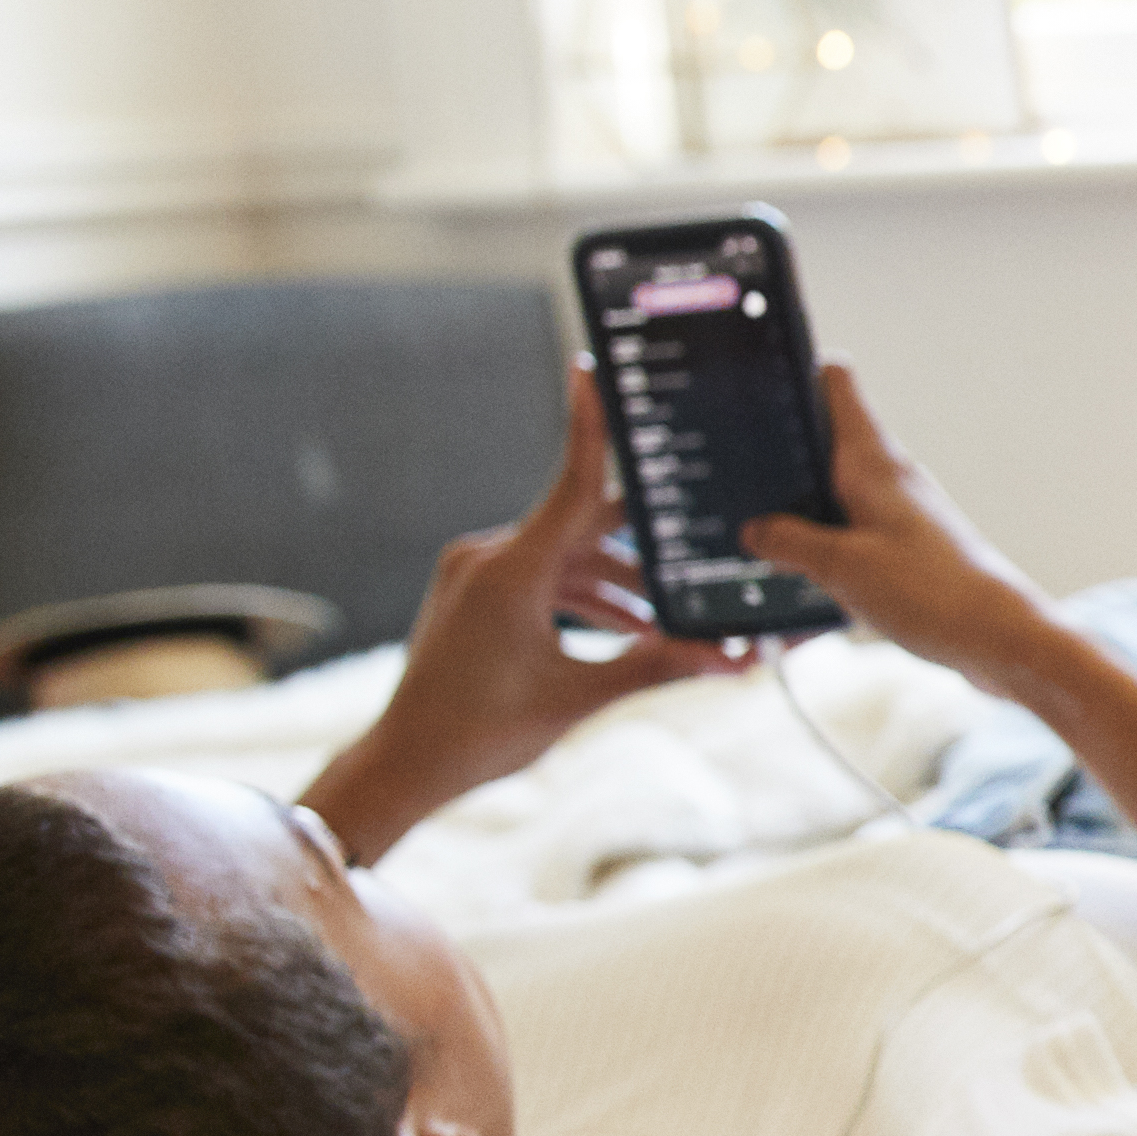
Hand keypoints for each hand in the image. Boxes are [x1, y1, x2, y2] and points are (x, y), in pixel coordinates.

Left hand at [299, 368, 740, 863]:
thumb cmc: (481, 734)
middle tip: (703, 546)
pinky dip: (585, 598)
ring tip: (675, 623)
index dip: (590, 426)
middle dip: (645, 549)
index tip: (594, 371)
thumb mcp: (580, 697)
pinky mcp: (475, 594)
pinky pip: (544, 578)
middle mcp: (488, 556)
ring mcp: (477, 573)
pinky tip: (631, 631)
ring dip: (621, 586)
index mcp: (510, 569)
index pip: (572, 484)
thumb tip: (730, 659)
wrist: (406, 764)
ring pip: (569, 558)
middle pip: (584, 526)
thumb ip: (657, 666)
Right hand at [741, 366, 1062, 691]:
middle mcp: (888, 477)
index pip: (836, 383)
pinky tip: (802, 573)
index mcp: (873, 461)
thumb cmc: (935, 593)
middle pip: (826, 439)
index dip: (795, 373)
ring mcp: (899, 511)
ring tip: (755, 532)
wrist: (1000, 638)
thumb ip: (790, 542)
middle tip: (732, 474)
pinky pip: (852, 531)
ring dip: (800, 507)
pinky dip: (825, 543)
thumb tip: (755, 529)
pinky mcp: (906, 547)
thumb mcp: (842, 566)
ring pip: (836, 490)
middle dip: (781, 453)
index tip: (753, 388)